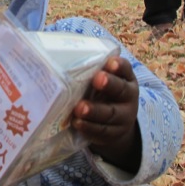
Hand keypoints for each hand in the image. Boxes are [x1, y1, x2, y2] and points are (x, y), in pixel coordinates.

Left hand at [71, 56, 140, 172]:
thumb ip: (88, 69)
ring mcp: (123, 117)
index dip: (118, 66)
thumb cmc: (101, 93)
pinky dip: (89, 128)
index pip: (124, 69)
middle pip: (121, 90)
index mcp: (125, 78)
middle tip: (97, 79)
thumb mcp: (101, 79)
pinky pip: (101, 131)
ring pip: (110, 114)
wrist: (116, 124)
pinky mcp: (112, 133)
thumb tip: (57, 52)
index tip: (110, 62)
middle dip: (109, 84)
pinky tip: (76, 123)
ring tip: (79, 108)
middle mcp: (127, 96)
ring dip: (94, 111)